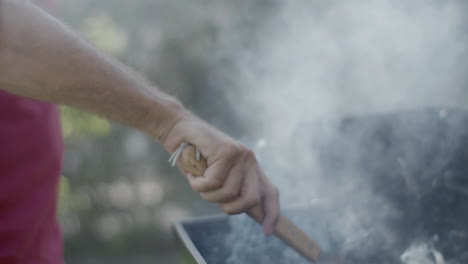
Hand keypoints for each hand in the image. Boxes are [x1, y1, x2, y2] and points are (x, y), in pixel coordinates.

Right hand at [162, 113, 279, 234]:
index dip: (271, 214)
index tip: (267, 232)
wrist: (177, 128)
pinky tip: (193, 171)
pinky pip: (213, 182)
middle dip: (229, 207)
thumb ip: (228, 189)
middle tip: (211, 195)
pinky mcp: (228, 151)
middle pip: (251, 199)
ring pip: (227, 193)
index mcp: (250, 168)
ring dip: (206, 193)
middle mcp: (250, 160)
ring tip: (198, 177)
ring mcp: (240, 155)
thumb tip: (239, 206)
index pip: (269, 193)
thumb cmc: (193, 156)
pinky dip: (197, 183)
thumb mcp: (213, 176)